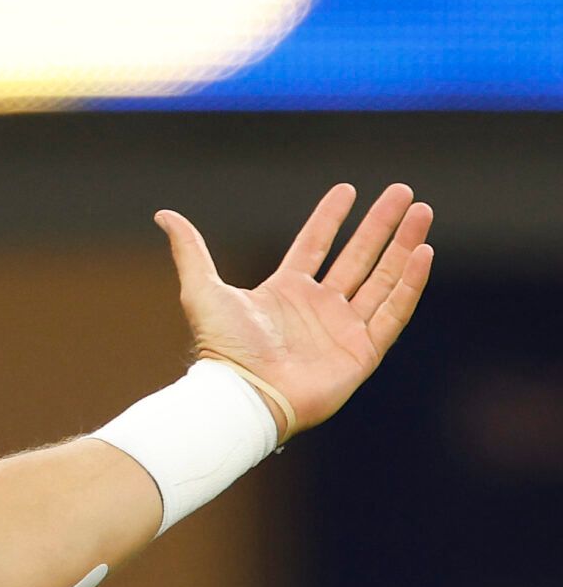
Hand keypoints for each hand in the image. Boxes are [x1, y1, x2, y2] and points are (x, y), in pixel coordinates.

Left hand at [154, 183, 433, 440]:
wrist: (243, 396)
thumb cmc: (222, 351)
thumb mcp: (202, 291)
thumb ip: (190, 251)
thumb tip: (164, 214)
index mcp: (284, 293)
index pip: (314, 246)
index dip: (330, 219)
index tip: (348, 190)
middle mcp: (317, 309)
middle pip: (358, 257)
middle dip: (380, 225)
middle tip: (403, 192)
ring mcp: (342, 330)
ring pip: (382, 279)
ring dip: (402, 246)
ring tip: (422, 213)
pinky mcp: (362, 353)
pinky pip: (393, 312)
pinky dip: (409, 284)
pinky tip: (422, 252)